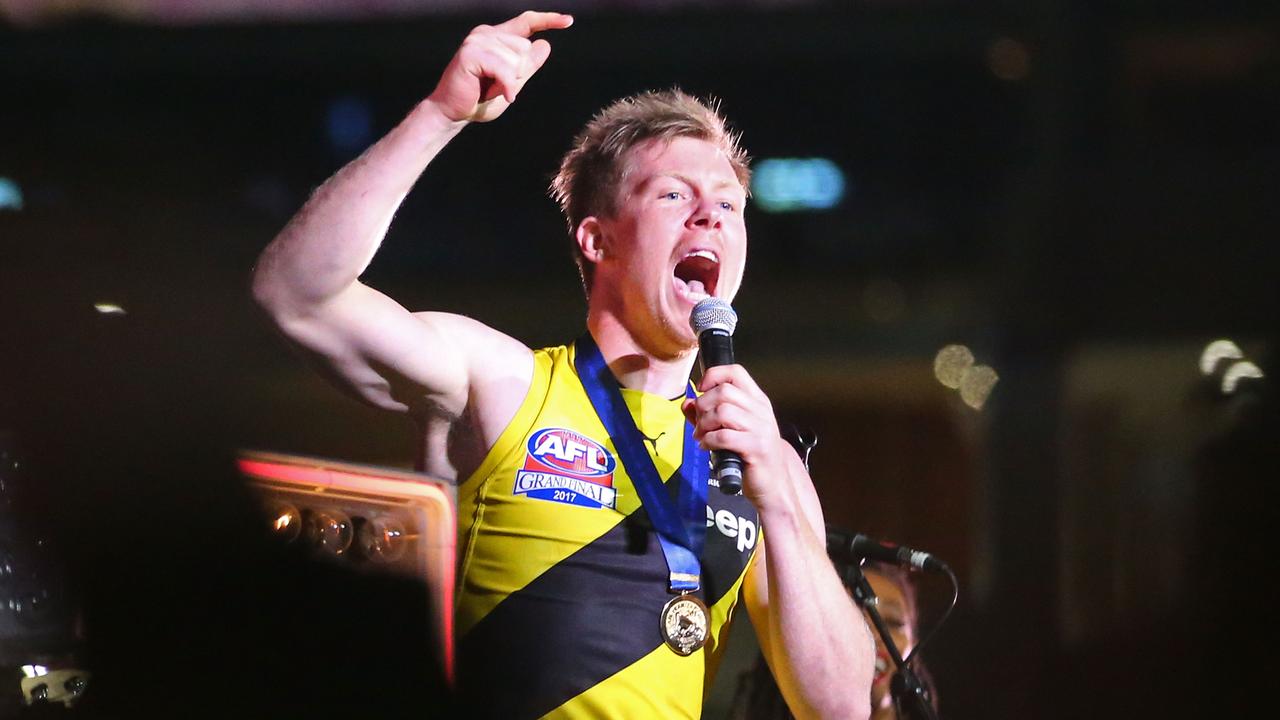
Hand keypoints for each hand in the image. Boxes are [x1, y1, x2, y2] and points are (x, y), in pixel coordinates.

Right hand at [428, 10, 572, 123]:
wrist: (452, 112)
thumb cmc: (480, 100)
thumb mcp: (512, 83)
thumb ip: (527, 66)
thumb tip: (544, 45)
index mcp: (497, 37)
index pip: (526, 22)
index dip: (548, 20)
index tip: (568, 21)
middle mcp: (486, 33)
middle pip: (525, 47)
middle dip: (520, 73)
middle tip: (499, 86)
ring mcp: (477, 41)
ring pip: (516, 59)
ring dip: (510, 81)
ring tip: (492, 89)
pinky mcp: (470, 53)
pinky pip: (504, 69)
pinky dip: (507, 86)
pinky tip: (505, 96)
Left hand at [682, 365, 789, 503]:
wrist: (775, 483)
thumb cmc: (753, 455)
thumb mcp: (733, 429)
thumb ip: (708, 415)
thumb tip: (687, 404)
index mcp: (757, 401)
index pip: (735, 372)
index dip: (713, 376)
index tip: (701, 389)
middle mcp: (760, 411)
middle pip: (724, 391)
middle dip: (703, 405)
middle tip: (699, 421)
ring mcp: (760, 429)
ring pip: (722, 412)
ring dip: (704, 424)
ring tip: (702, 435)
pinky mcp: (756, 448)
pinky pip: (723, 436)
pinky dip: (708, 440)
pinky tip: (707, 446)